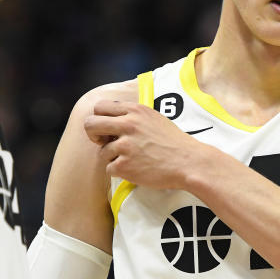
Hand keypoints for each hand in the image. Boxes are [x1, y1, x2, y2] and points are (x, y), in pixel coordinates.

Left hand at [83, 100, 206, 189]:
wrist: (188, 162)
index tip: (106, 129)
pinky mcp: (125, 166)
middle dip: (93, 135)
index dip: (99, 118)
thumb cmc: (173, 141)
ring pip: (102, 151)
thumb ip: (132, 115)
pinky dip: (120, 171)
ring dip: (113, 157)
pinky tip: (135, 169)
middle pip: (90, 124)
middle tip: (104, 143)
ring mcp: (125, 146)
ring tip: (133, 159)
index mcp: (135, 110)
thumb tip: (111, 119)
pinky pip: (109, 168)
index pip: (100, 107)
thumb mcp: (153, 117)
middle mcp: (128, 125)